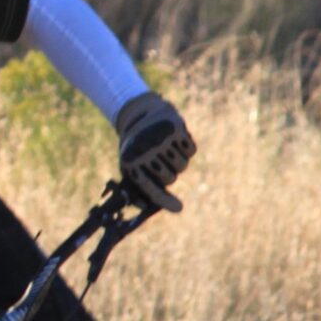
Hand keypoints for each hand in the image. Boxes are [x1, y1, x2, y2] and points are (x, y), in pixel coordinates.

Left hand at [114, 90, 195, 212]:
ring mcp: (161, 138)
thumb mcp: (130, 166)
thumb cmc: (135, 147)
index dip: (165, 201)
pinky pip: (191, 150)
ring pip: (182, 165)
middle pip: (171, 178)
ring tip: (166, 150)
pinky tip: (175, 140)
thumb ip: (138, 189)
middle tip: (160, 162)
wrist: (138, 113)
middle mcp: (146, 151)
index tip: (179, 208)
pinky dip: (187, 148)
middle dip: (168, 174)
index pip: (152, 189)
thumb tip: (146, 208)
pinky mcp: (175, 127)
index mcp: (131, 162)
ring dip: (178, 161)